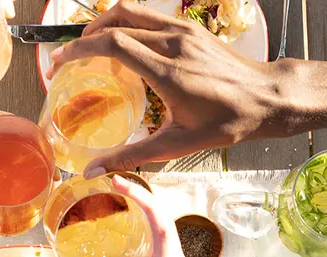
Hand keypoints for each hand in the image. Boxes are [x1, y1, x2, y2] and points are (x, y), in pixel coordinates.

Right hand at [49, 2, 290, 174]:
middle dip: (82, 38)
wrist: (267, 98)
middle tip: (67, 59)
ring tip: (88, 48)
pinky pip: (147, 16)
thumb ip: (131, 156)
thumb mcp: (178, 145)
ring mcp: (182, 30)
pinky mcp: (189, 28)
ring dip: (101, 25)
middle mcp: (173, 42)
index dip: (78, 49)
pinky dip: (124, 25)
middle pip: (114, 22)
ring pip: (129, 11)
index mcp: (167, 71)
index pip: (112, 43)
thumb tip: (94, 171)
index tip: (59, 64)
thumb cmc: (227, 122)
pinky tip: (120, 48)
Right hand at [51, 177, 197, 256]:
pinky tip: (134, 217)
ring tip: (124, 192)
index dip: (142, 200)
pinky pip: (164, 235)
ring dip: (147, 206)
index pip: (159, 223)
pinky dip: (150, 220)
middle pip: (164, 217)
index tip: (120, 184)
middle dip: (143, 196)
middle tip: (116, 182)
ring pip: (166, 224)